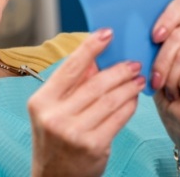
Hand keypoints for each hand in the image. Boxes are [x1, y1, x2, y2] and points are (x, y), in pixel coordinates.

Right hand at [28, 29, 145, 176]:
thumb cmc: (55, 140)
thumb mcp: (53, 110)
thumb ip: (71, 86)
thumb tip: (95, 60)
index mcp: (41, 101)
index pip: (69, 68)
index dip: (90, 48)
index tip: (107, 33)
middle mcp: (54, 116)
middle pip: (95, 84)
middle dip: (118, 70)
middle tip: (133, 63)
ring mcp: (74, 132)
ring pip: (110, 100)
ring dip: (128, 86)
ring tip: (138, 79)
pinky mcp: (93, 146)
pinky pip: (118, 118)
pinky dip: (129, 105)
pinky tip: (134, 99)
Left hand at [150, 0, 179, 132]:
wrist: (178, 116)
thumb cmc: (162, 87)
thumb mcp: (149, 60)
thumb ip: (146, 42)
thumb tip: (129, 31)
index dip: (167, 17)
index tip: (154, 37)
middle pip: (178, 35)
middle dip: (161, 61)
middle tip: (156, 79)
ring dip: (171, 77)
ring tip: (171, 88)